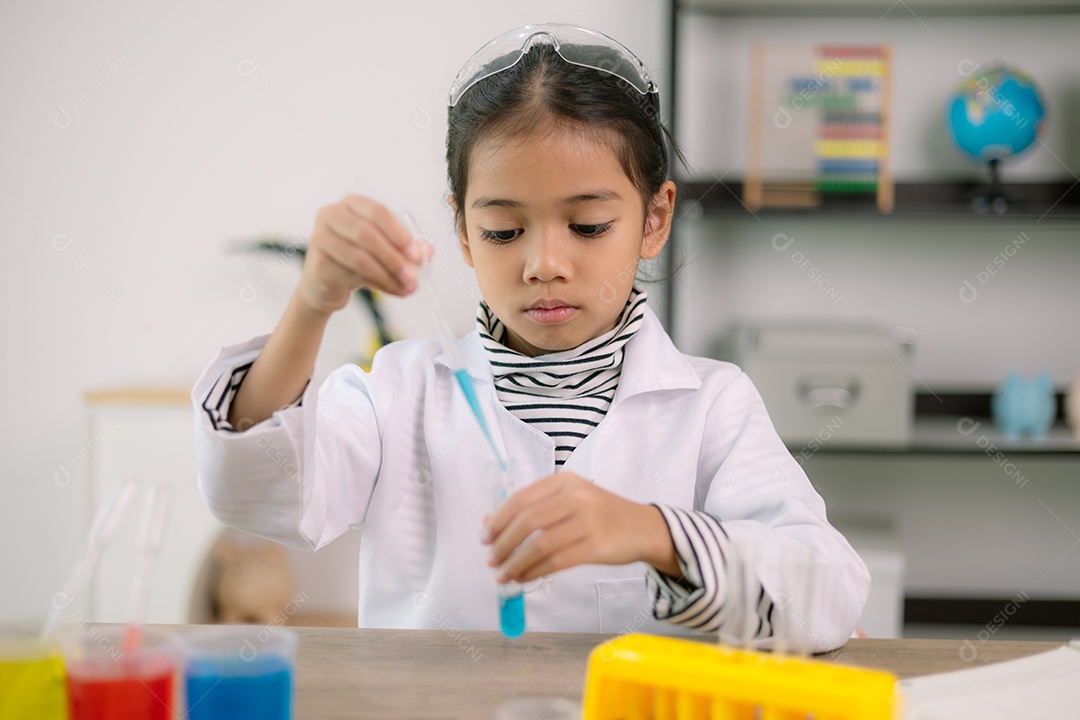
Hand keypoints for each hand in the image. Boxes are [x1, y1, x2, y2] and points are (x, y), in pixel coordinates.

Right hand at [296, 195, 426, 314]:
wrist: (325, 284)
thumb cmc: (356, 261)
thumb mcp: (384, 250)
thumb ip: (406, 248)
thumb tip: (429, 251)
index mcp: (351, 203)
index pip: (378, 212)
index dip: (400, 234)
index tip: (417, 255)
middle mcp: (331, 215)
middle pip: (367, 234)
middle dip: (394, 257)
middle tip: (413, 275)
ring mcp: (319, 237)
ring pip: (360, 257)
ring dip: (388, 275)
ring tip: (407, 287)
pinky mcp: (317, 263)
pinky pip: (351, 274)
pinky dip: (378, 284)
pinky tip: (393, 290)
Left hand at [482, 471, 680, 583]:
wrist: (643, 528)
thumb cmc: (600, 515)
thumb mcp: (569, 501)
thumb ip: (533, 509)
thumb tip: (489, 524)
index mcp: (564, 481)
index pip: (521, 499)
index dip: (498, 520)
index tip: (484, 538)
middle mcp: (575, 497)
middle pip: (527, 522)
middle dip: (503, 544)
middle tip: (491, 560)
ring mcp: (588, 521)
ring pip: (540, 545)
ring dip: (516, 563)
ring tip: (503, 576)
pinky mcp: (597, 546)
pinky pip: (557, 562)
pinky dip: (535, 572)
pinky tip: (524, 579)